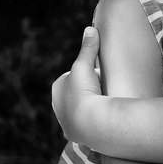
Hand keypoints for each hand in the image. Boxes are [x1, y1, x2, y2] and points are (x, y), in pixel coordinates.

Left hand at [52, 26, 102, 141]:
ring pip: (80, 108)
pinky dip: (92, 119)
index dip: (86, 72)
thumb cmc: (83, 91)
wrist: (90, 122)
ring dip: (90, 105)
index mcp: (57, 88)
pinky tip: (102, 116)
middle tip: (103, 86)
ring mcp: (67, 122)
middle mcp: (58, 106)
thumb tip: (90, 28)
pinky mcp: (76, 135)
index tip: (98, 72)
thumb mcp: (84, 64)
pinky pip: (86, 123)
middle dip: (87, 89)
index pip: (73, 76)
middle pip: (76, 92)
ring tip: (104, 101)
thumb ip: (88, 47)